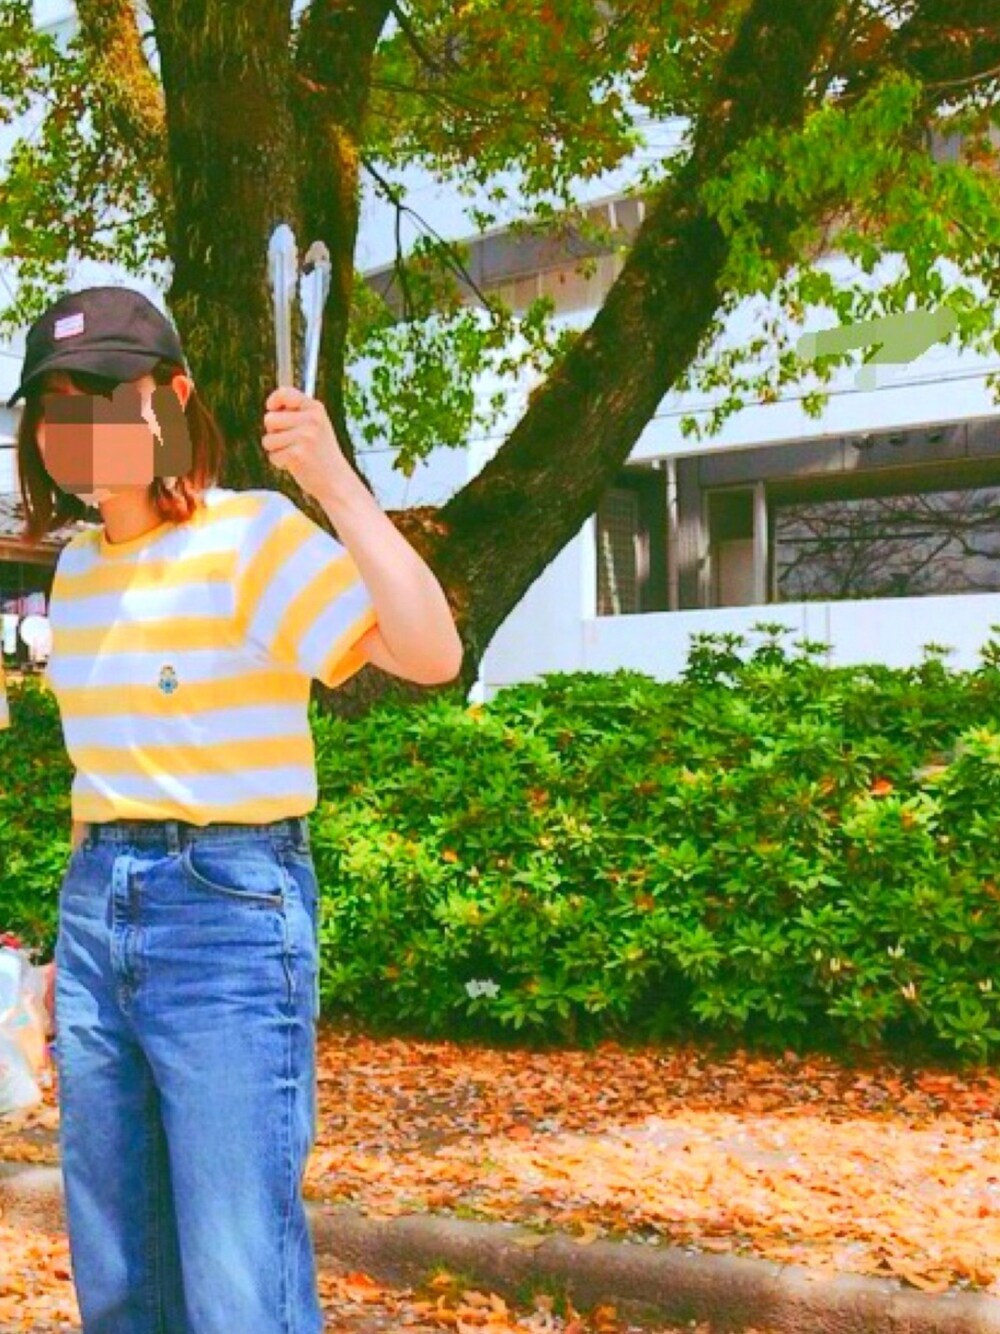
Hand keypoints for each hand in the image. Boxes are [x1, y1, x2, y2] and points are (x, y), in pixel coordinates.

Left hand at [262, 386, 354, 501]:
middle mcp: (311, 420)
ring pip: (268, 439)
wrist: (336, 480)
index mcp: (315, 409)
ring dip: (276, 450)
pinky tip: (296, 464)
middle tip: (291, 442)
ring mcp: (304, 437)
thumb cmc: (321, 454)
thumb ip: (296, 414)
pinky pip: (273, 455)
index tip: (272, 409)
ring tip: (295, 454)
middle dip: (274, 433)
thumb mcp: (315, 426)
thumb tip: (270, 408)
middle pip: (269, 419)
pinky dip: (280, 462)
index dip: (273, 401)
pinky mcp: (297, 454)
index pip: (285, 393)